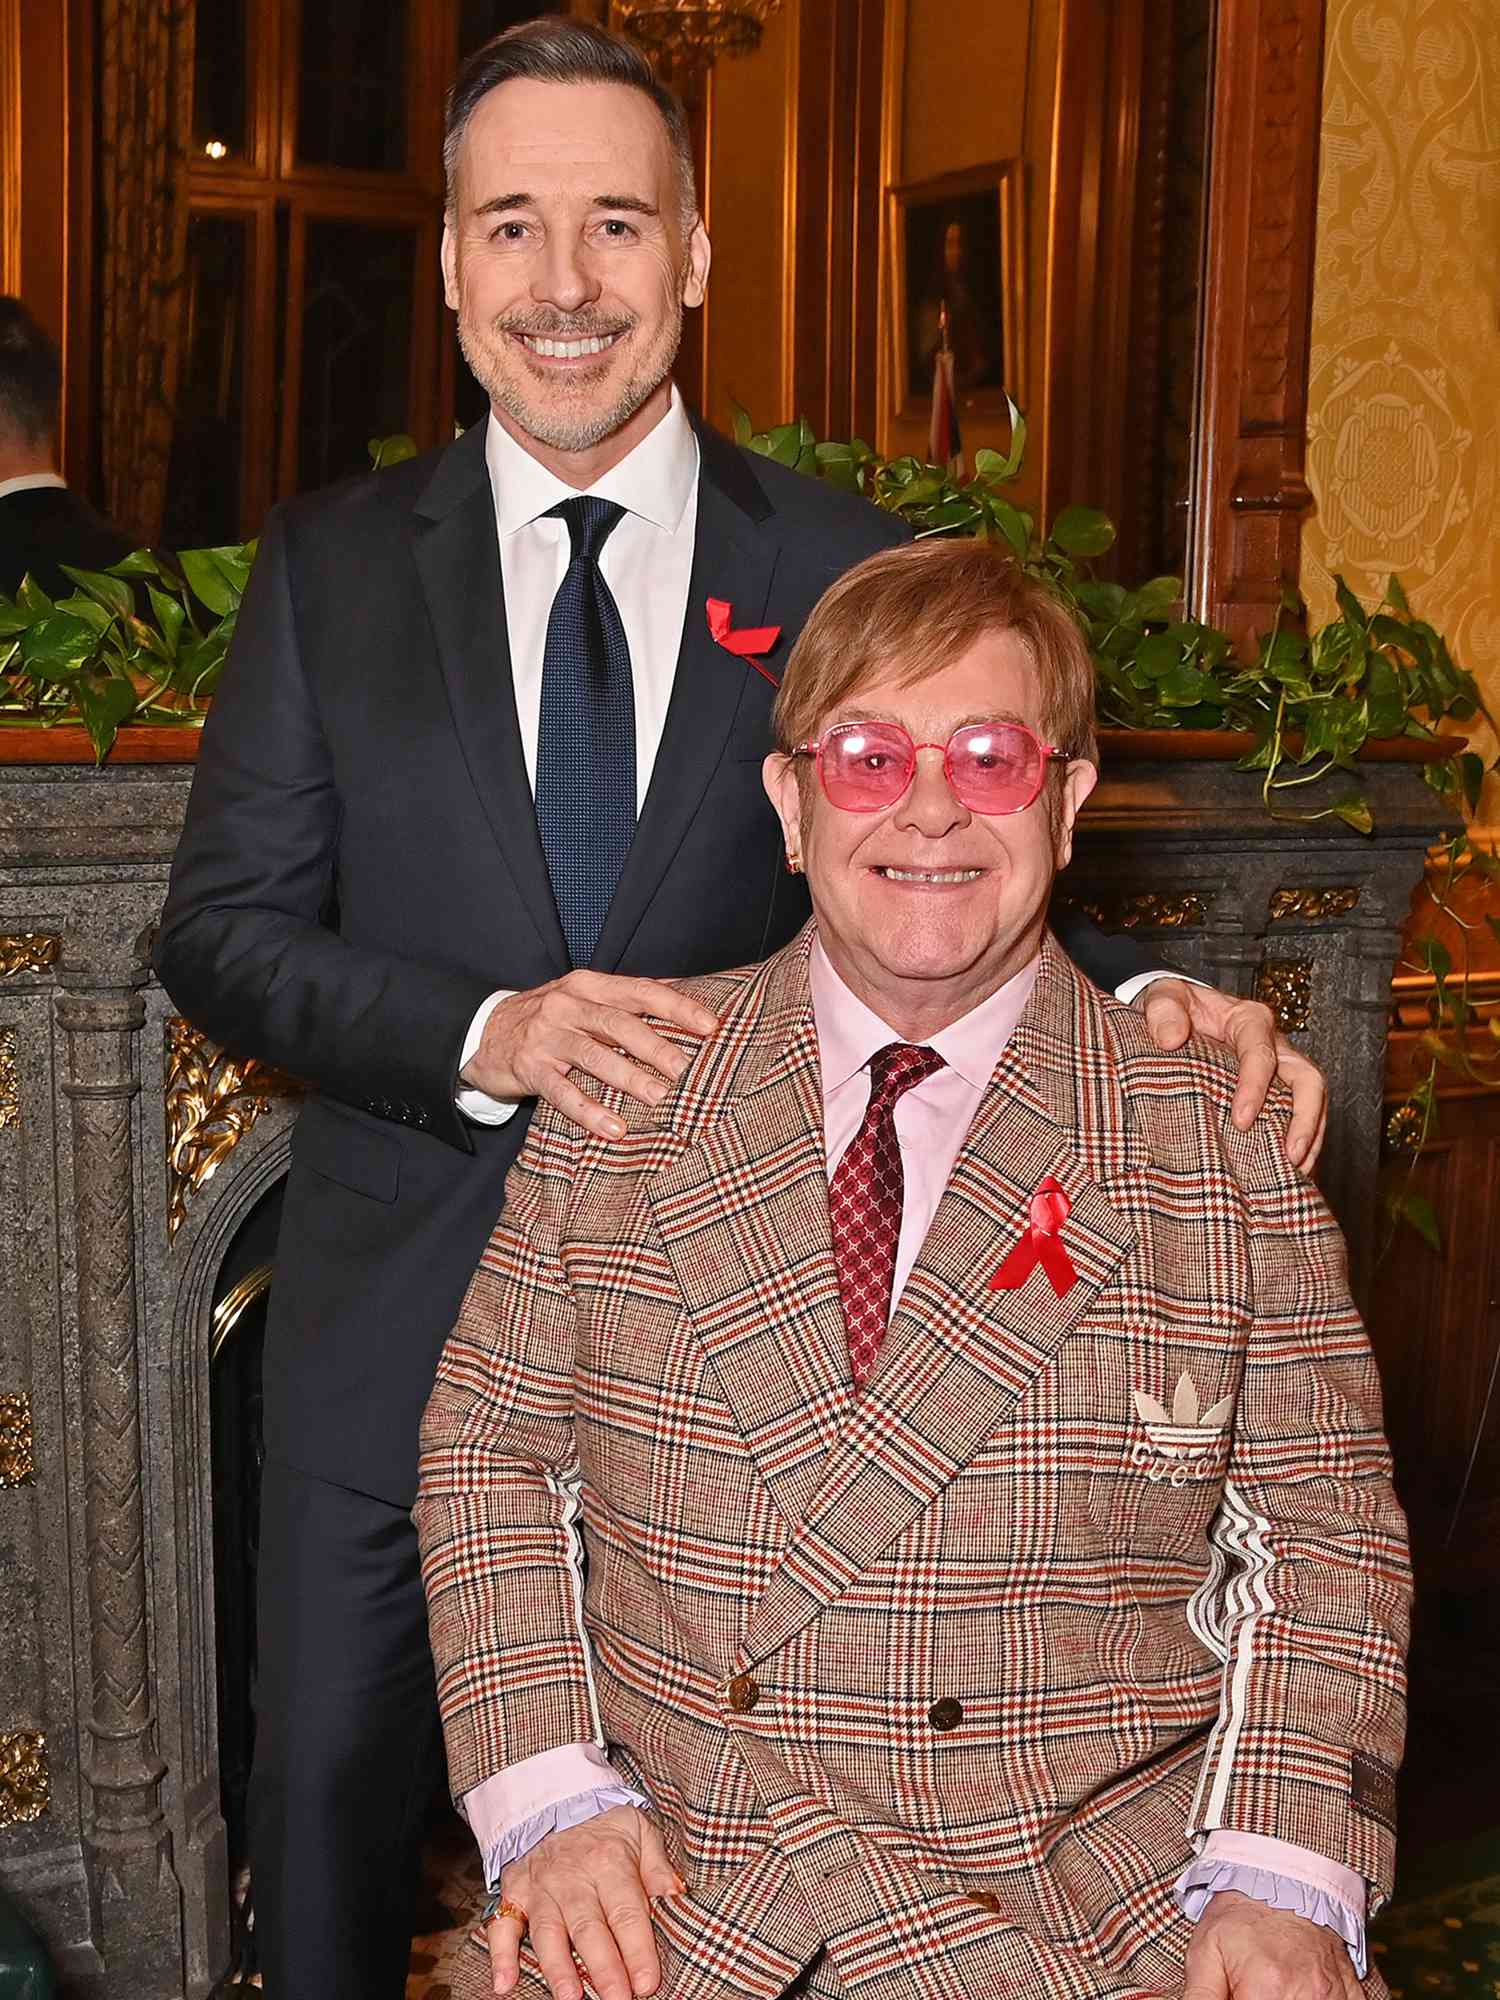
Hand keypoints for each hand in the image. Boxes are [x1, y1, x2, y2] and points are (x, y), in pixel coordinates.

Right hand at [463, 973, 718, 1139]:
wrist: (482, 1032)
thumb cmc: (547, 1018)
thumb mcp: (583, 997)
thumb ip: (627, 999)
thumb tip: (686, 994)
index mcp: (589, 985)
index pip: (640, 991)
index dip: (677, 1007)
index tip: (711, 1026)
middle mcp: (568, 1005)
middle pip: (620, 1024)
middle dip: (659, 1047)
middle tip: (691, 1072)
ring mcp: (547, 1037)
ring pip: (594, 1056)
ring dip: (630, 1079)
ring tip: (661, 1100)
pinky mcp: (530, 1068)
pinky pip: (562, 1092)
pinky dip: (589, 1111)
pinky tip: (614, 1128)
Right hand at [484, 1804, 683, 1999]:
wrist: (556, 1800)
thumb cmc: (604, 1826)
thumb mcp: (640, 1830)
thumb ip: (657, 1865)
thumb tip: (676, 1895)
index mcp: (609, 1862)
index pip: (626, 1912)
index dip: (638, 1950)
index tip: (648, 1983)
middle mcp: (573, 1877)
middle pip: (588, 1928)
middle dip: (604, 1968)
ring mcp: (541, 1887)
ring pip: (548, 1932)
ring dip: (558, 1967)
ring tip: (569, 1997)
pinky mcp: (515, 1893)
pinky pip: (502, 1924)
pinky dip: (501, 1955)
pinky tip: (504, 1983)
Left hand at [1137, 979, 1326, 1172]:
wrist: (1176, 1013)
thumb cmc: (1173, 1006)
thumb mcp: (1163, 996)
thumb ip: (1163, 1011)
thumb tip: (1170, 1039)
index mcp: (1249, 1020)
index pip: (1262, 1055)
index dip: (1256, 1088)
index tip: (1241, 1120)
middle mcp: (1274, 1044)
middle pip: (1307, 1079)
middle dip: (1305, 1119)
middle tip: (1290, 1155)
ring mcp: (1279, 1069)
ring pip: (1311, 1100)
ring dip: (1310, 1137)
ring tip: (1297, 1172)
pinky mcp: (1274, 1090)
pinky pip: (1296, 1115)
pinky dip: (1299, 1143)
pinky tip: (1288, 1171)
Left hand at [1182, 1891, 1363, 1998]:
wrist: (1282, 1879)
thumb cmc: (1241, 1917)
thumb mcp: (1206, 1951)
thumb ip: (1200, 1996)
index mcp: (1267, 1988)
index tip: (1235, 1995)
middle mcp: (1308, 1995)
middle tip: (1248, 1989)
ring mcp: (1334, 1996)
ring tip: (1270, 1987)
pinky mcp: (1351, 1993)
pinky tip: (1298, 1990)